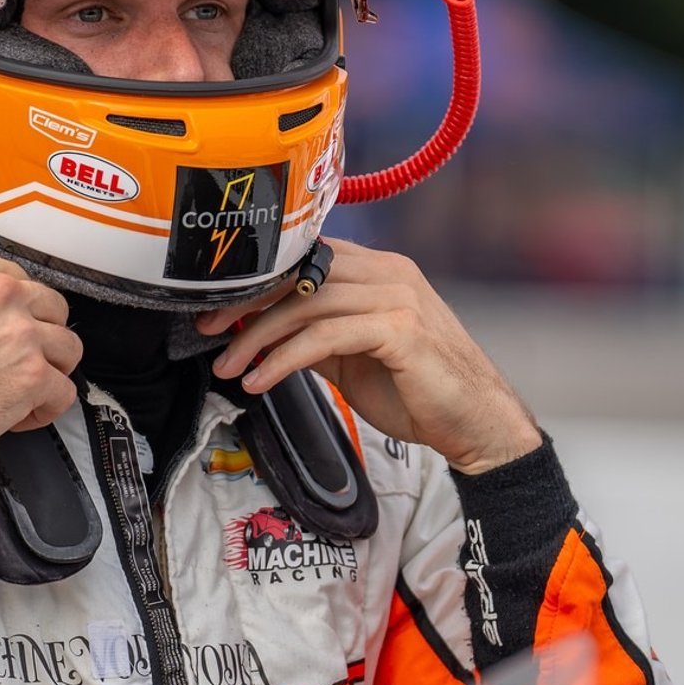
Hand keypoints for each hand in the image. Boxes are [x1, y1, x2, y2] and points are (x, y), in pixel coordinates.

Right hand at [0, 250, 80, 466]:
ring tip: (19, 394)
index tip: (5, 334)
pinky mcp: (32, 375)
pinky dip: (45, 409)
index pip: (19, 281)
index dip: (17, 313)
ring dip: (48, 372)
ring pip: (68, 348)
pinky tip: (16, 417)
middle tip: (17, 364)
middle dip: (41, 338)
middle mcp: (2, 293)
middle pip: (53, 309)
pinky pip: (64, 392)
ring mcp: (22, 333)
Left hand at [196, 239, 539, 473]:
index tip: (217, 310)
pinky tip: (261, 379)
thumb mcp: (352, 357)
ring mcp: (398, 297)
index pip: (304, 259)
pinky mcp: (401, 329)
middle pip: (300, 274)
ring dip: (258, 336)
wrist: (475, 425)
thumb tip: (260, 330)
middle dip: (246, 302)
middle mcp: (389, 273)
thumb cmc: (418, 392)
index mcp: (378, 270)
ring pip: (307, 303)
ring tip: (229, 366)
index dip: (256, 282)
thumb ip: (314, 335)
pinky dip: (285, 358)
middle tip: (208, 332)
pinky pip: (326, 335)